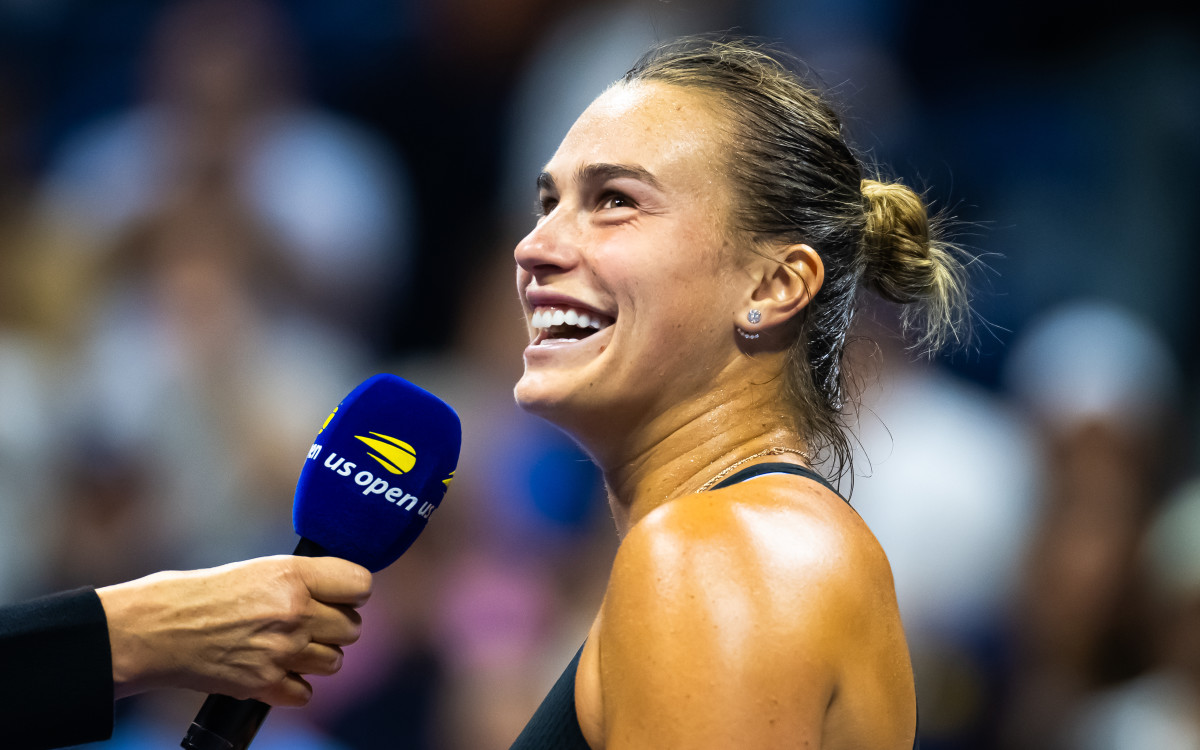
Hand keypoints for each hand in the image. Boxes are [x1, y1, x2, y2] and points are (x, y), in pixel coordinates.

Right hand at [97, 555, 371, 705]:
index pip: (361, 584)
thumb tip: (341, 592)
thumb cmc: (202, 593)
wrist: (154, 629)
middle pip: (352, 627)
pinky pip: (306, 692)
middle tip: (308, 622)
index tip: (340, 594)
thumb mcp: (259, 569)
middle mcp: (294, 612)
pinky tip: (272, 669)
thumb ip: (304, 580)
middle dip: (334, 626)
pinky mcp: (264, 684)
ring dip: (316, 657)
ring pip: (335, 661)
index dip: (352, 590)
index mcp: (293, 576)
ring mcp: (281, 651)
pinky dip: (293, 686)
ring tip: (287, 646)